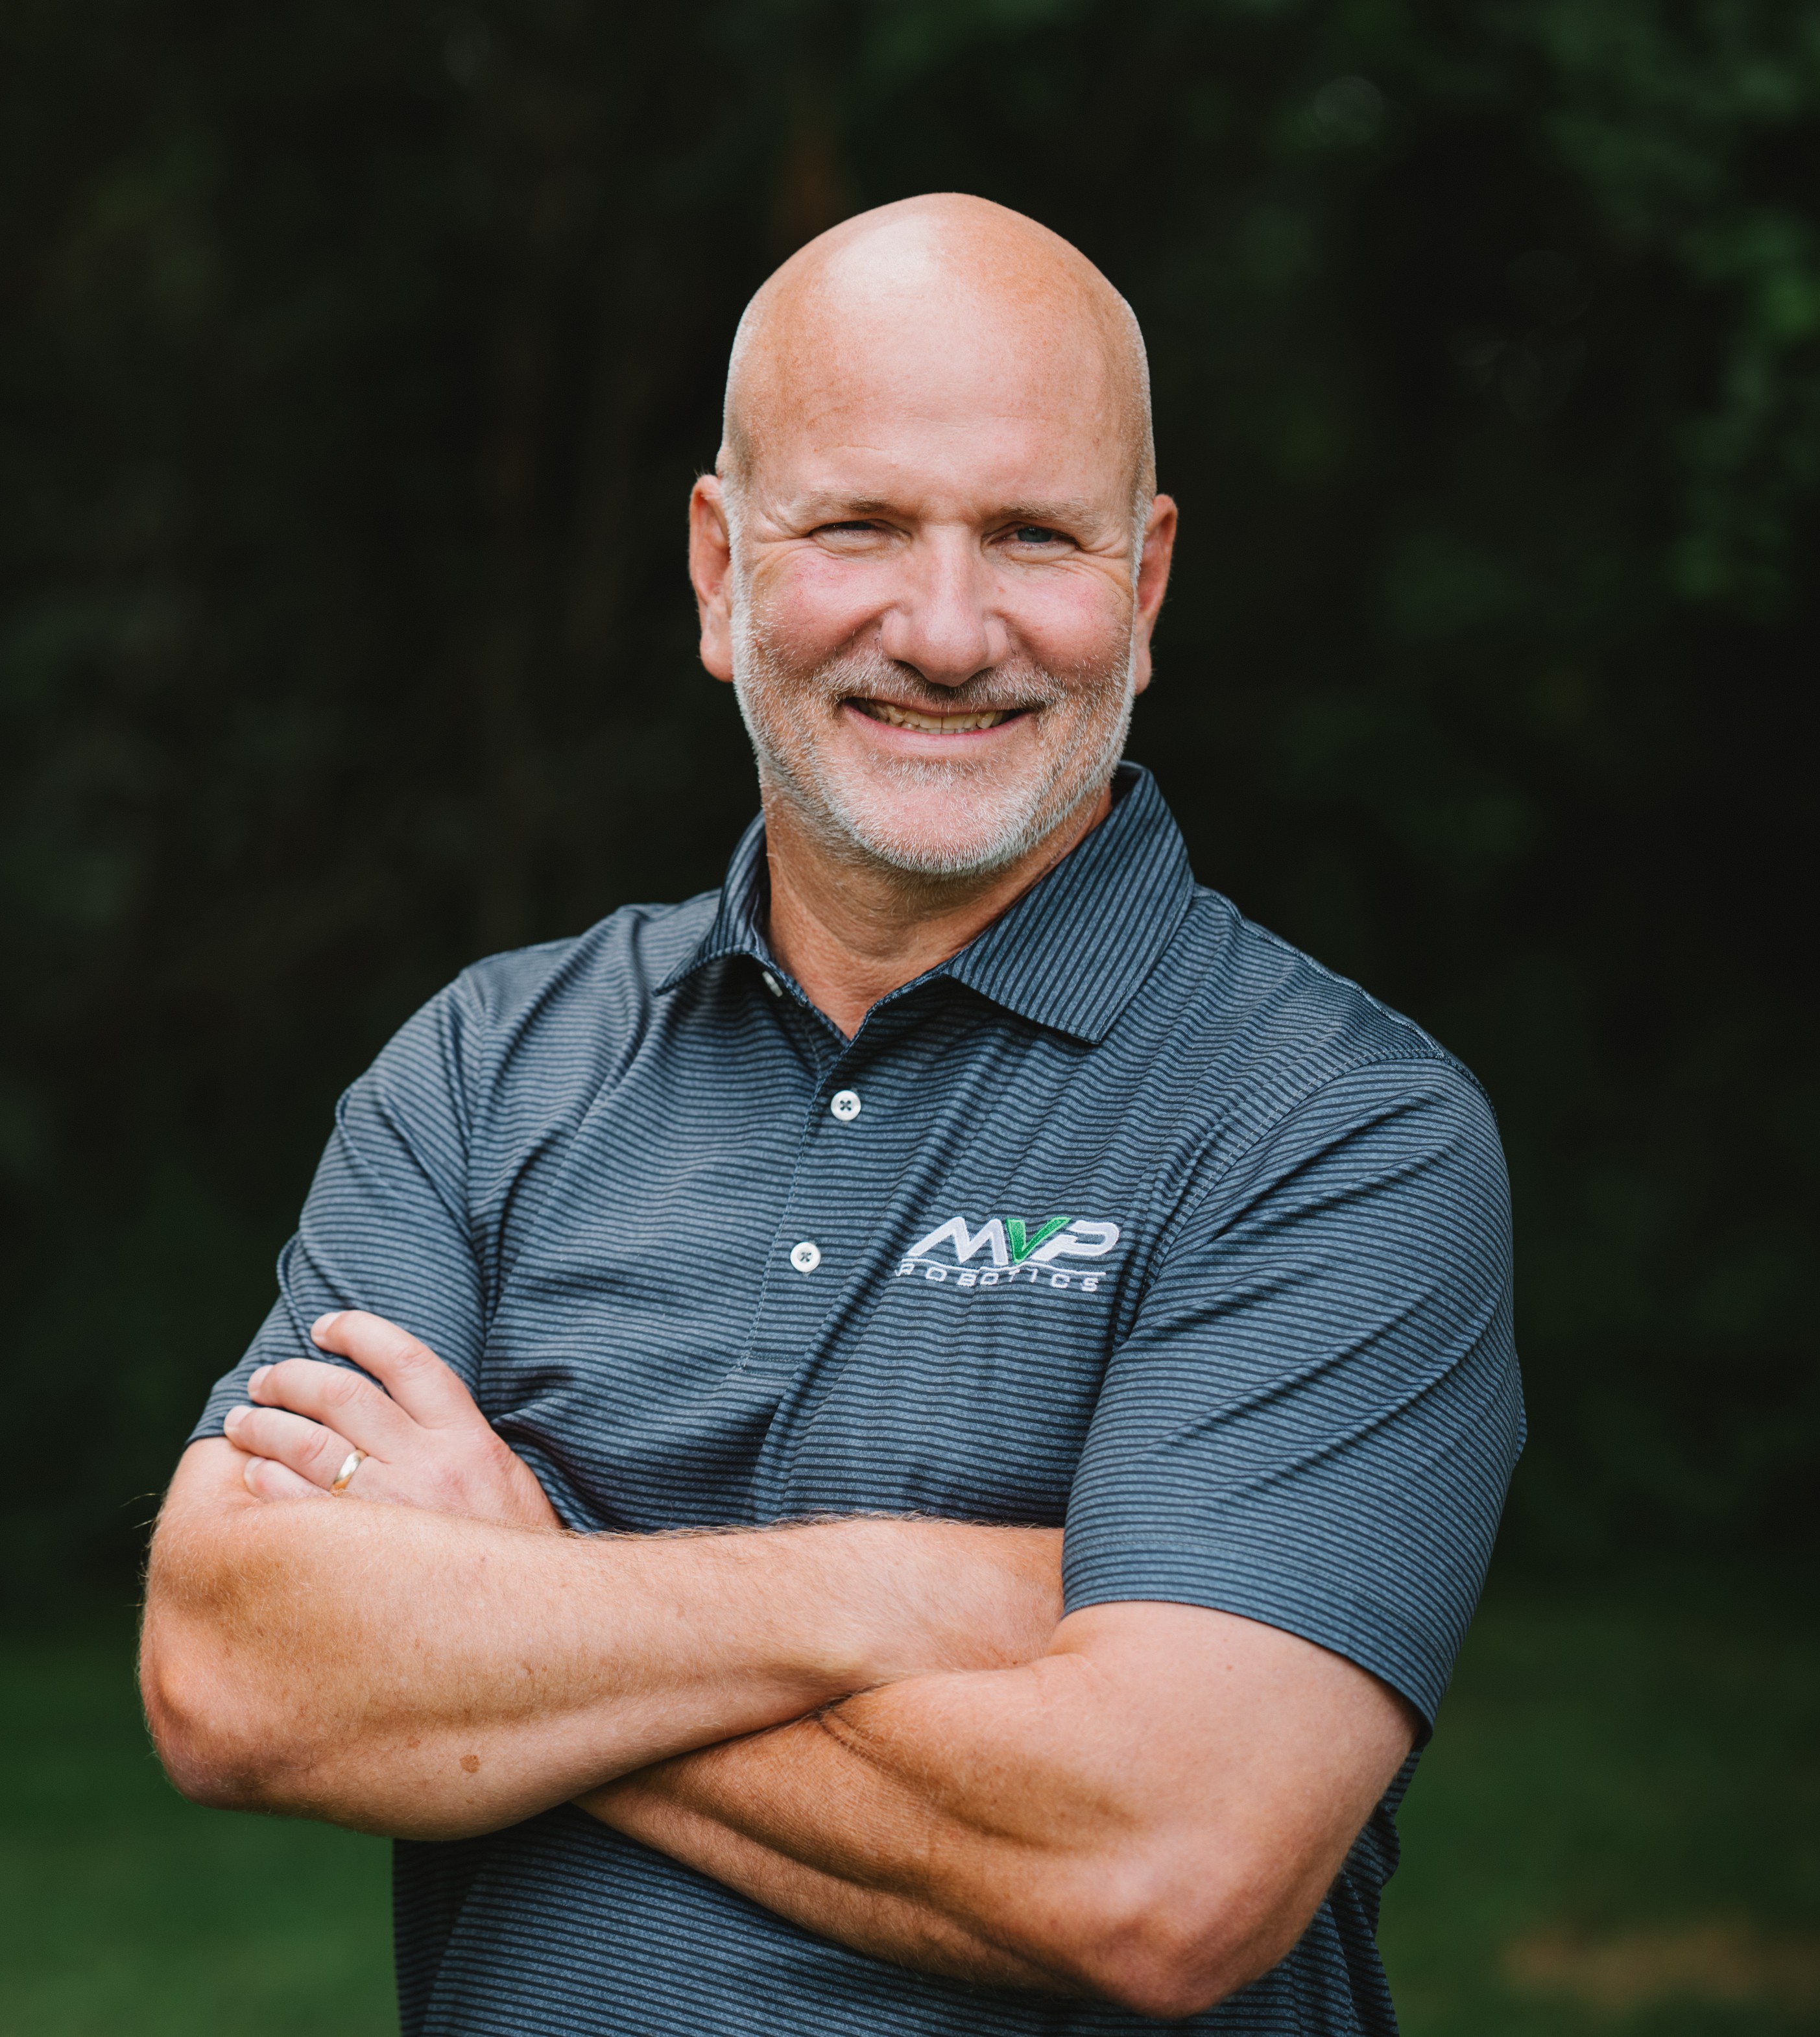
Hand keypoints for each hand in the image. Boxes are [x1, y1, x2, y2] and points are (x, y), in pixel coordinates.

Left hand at [221, 1310, 560, 1530]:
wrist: (535, 1626)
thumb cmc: (512, 1551)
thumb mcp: (502, 1477)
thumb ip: (453, 1439)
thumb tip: (392, 1406)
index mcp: (468, 1438)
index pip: (406, 1359)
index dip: (359, 1332)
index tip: (325, 1325)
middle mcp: (430, 1465)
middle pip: (343, 1395)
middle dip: (291, 1379)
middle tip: (264, 1380)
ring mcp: (394, 1511)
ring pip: (309, 1444)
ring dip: (264, 1426)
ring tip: (243, 1422)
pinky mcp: (362, 1557)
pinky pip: (295, 1506)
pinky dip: (266, 1482)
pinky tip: (254, 1476)